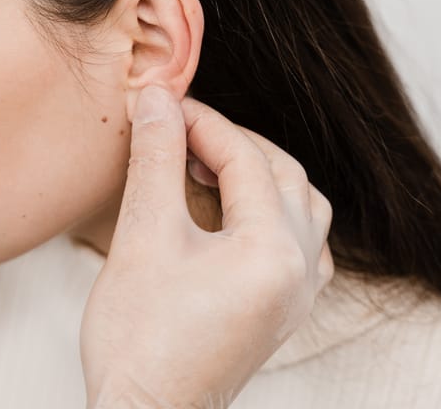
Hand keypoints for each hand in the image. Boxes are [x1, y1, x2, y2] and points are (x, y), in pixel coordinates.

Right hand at [80, 86, 333, 407]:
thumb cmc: (140, 340)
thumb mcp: (144, 236)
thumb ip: (156, 160)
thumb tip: (157, 100)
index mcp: (274, 251)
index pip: (246, 159)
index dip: (203, 122)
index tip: (164, 105)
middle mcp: (299, 272)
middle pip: (284, 175)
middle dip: (233, 143)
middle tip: (181, 129)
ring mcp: (296, 296)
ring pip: (301, 207)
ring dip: (259, 174)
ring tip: (207, 164)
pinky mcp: (281, 312)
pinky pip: (299, 243)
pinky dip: (270, 212)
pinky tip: (233, 213)